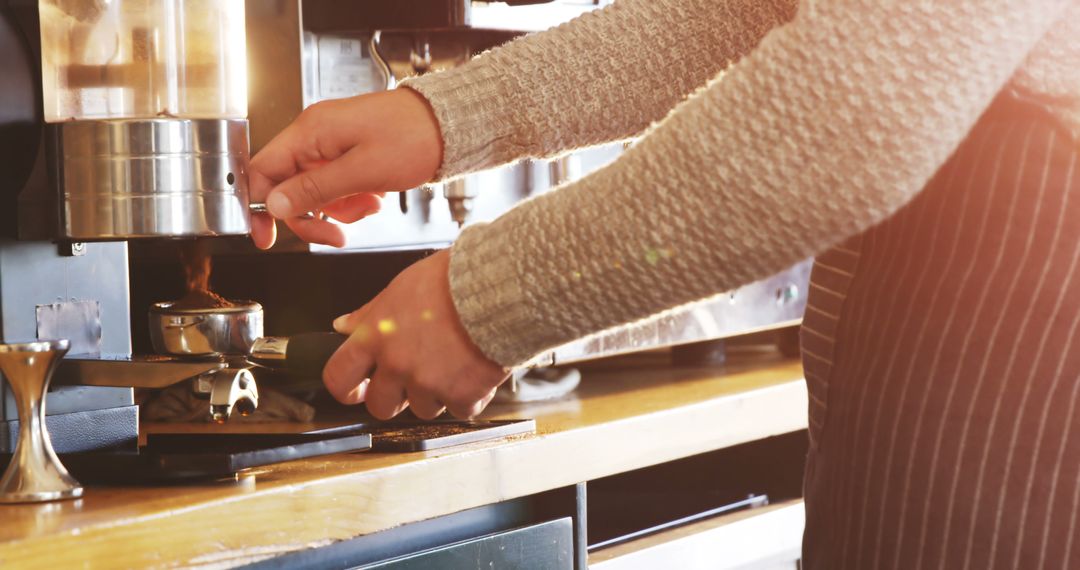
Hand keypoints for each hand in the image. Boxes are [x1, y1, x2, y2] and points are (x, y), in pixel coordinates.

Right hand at [248, 89, 443, 248]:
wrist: (449, 126)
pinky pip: (335, 188)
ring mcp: (332, 146)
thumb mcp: (362, 171)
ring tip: (368, 205)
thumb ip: (314, 190)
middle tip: (336, 236)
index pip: (261, 171)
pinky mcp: (349, 155)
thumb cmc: (413, 137)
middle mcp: (315, 136)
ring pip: (313, 193)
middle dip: (312, 217)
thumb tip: (274, 205)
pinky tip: (373, 197)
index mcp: (310, 132)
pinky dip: (352, 200)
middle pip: (287, 188)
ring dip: (338, 210)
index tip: (266, 237)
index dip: (259, 206)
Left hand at [325, 249, 507, 419]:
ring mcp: (429, 383)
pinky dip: (469, 396)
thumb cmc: (453, 279)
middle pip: (380, 406)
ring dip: (436, 394)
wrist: (499, 286)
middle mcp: (397, 365)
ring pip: (423, 409)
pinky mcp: (462, 395)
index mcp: (376, 337)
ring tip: (454, 363)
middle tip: (415, 377)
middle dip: (395, 397)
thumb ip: (370, 313)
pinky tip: (476, 370)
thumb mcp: (401, 287)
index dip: (346, 389)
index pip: (338, 378)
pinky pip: (460, 410)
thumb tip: (343, 326)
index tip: (357, 389)